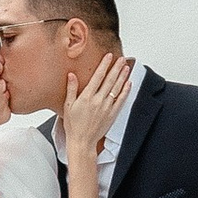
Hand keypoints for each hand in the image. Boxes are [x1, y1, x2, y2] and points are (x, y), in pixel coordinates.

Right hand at [61, 47, 134, 177]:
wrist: (82, 141)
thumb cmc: (73, 125)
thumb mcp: (68, 106)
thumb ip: (71, 89)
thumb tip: (71, 75)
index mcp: (87, 97)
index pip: (98, 76)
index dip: (104, 65)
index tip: (109, 56)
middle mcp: (98, 101)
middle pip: (110, 80)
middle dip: (116, 68)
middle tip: (121, 58)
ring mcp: (107, 108)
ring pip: (117, 88)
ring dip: (122, 77)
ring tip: (126, 67)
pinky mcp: (112, 114)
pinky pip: (121, 100)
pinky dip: (125, 91)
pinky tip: (128, 84)